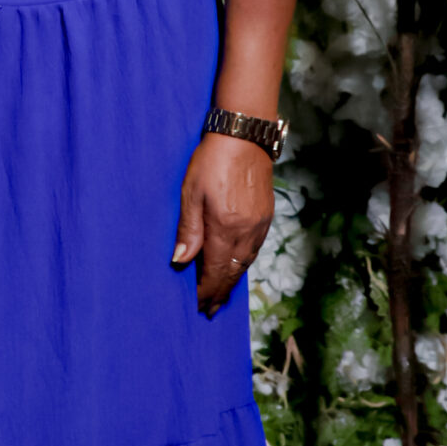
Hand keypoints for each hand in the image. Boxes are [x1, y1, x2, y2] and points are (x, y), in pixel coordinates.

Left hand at [171, 134, 272, 315]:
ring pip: (245, 263)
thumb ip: (188, 230)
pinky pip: (254, 250)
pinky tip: (235, 267)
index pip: (214, 271)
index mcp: (225, 228)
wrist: (244, 136)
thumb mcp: (190, 193)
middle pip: (232, 273)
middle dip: (220, 293)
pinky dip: (243, 264)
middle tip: (210, 309)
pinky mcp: (265, 216)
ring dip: (232, 281)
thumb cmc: (211, 161)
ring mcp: (259, 225)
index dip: (206, 291)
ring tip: (221, 295)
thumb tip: (181, 261)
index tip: (198, 306)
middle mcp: (246, 232)